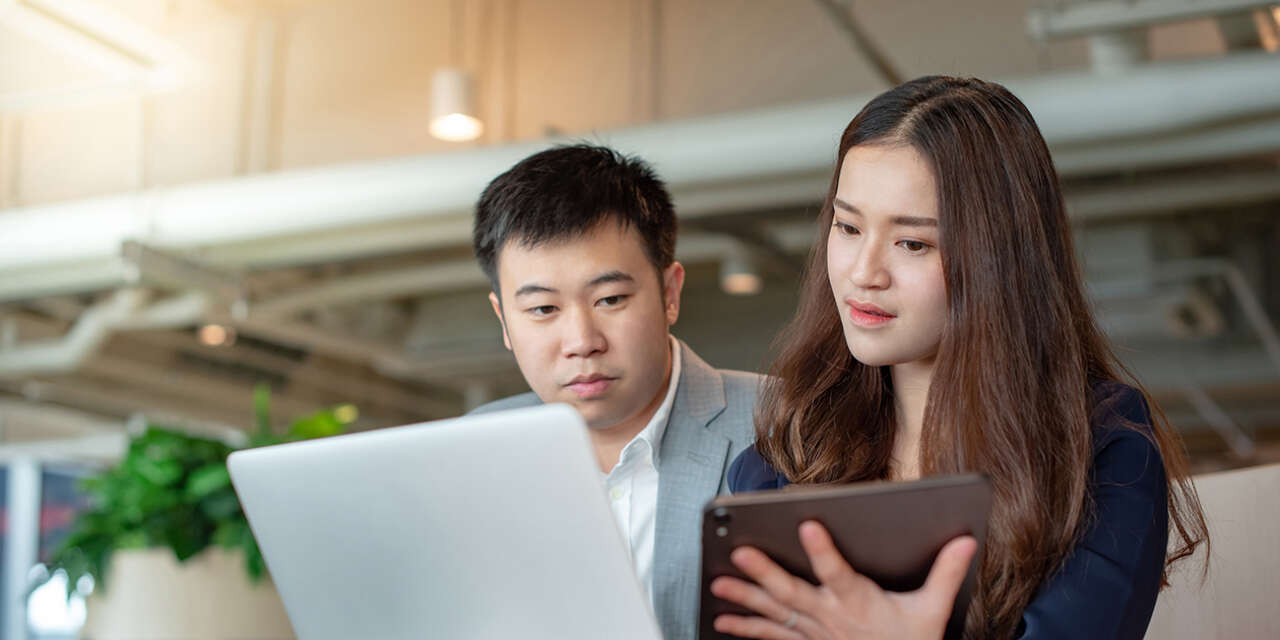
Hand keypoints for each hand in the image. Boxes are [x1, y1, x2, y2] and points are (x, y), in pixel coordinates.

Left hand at [710, 521, 976, 639]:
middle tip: (740, 553)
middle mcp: (831, 618)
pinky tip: (722, 620)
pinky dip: (746, 629)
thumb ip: (946, 573)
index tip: (806, 524)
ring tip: (718, 586)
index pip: (838, 572)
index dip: (822, 549)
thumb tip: (966, 540)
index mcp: (860, 602)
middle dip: (765, 573)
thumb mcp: (933, 610)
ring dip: (745, 600)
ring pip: (774, 614)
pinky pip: (771, 637)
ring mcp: (814, 634)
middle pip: (793, 592)